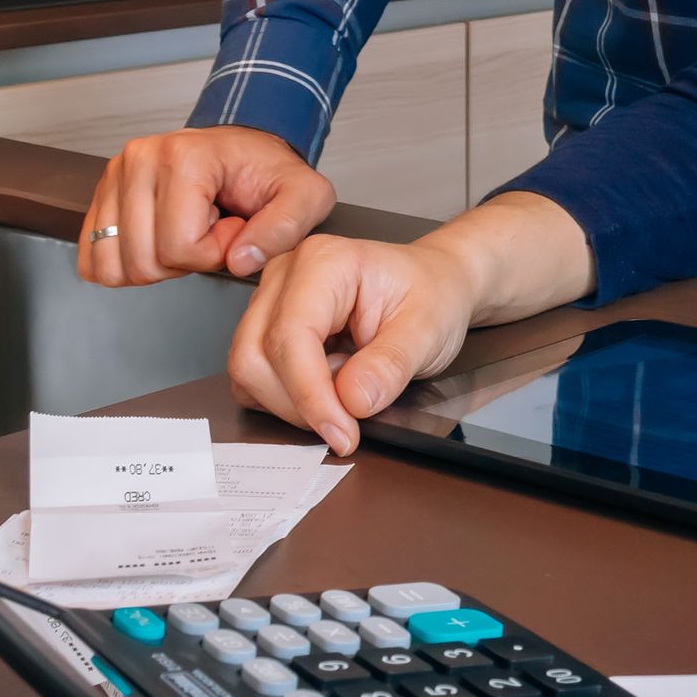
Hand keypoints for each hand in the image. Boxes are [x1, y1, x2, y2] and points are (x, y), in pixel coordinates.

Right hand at [78, 126, 334, 288]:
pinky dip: (128, 263)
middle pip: (143, 260)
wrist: (245, 150)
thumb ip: (284, 228)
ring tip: (187, 230)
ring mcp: (115, 175)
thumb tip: (240, 260)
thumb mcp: (305, 196)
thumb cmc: (269, 172)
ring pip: (115, 264)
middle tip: (210, 229)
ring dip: (157, 262)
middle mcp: (140, 159)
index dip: (214, 253)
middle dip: (185, 260)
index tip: (234, 226)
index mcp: (184, 157)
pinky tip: (160, 238)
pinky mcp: (103, 194)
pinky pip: (92, 257)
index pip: (180, 247)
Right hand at [226, 193, 594, 453]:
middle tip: (344, 432)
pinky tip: (329, 399)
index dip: (312, 398)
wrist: (449, 281)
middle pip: (254, 359)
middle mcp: (286, 274)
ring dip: (289, 404)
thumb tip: (352, 400)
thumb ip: (388, 364)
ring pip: (248, 368)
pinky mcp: (273, 322)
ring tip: (341, 413)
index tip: (344, 433)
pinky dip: (288, 396)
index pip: (288, 343)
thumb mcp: (429, 328)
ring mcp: (273, 298)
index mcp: (321, 264)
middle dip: (295, 405)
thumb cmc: (440, 293)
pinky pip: (260, 371)